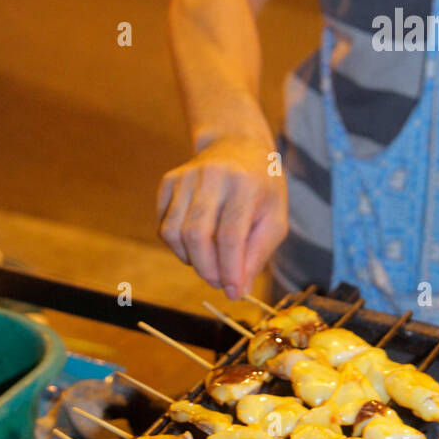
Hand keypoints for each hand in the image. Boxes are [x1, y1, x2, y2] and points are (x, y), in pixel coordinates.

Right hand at [156, 137, 287, 299]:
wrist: (237, 146)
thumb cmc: (262, 188)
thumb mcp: (275, 218)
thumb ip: (258, 254)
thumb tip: (239, 289)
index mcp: (245, 184)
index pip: (231, 235)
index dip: (230, 269)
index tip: (234, 293)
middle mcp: (212, 176)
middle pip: (196, 235)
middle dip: (207, 269)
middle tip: (219, 282)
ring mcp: (186, 176)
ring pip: (173, 233)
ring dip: (190, 259)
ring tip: (210, 261)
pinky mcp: (168, 181)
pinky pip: (163, 225)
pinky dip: (178, 245)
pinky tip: (197, 242)